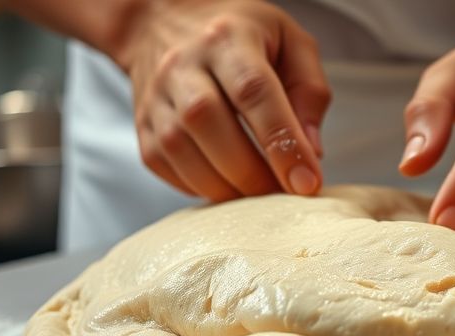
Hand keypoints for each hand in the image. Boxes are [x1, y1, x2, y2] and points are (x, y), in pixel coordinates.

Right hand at [114, 0, 329, 200]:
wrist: (164, 23)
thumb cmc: (239, 35)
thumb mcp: (290, 42)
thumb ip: (309, 92)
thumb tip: (311, 151)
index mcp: (227, 37)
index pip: (253, 92)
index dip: (282, 143)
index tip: (306, 182)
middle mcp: (183, 63)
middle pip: (209, 122)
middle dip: (251, 172)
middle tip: (282, 194)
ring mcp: (156, 95)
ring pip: (181, 149)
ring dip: (225, 186)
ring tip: (257, 194)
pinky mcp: (143, 125)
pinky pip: (166, 165)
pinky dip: (199, 186)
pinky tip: (226, 184)